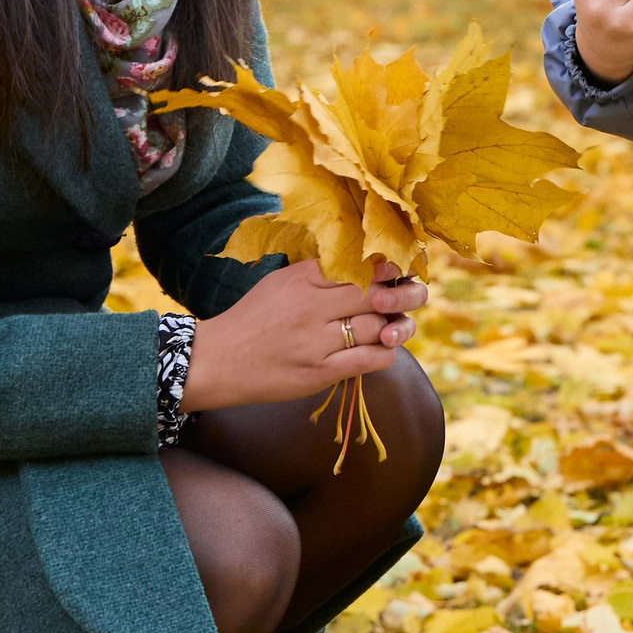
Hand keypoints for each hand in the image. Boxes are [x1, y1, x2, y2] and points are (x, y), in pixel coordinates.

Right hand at [180, 258, 426, 411]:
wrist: (216, 362)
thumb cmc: (251, 319)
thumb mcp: (278, 283)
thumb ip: (316, 271)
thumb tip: (361, 260)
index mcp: (301, 280)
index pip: (357, 266)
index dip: (388, 267)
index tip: (399, 269)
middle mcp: (310, 308)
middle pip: (375, 295)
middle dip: (403, 294)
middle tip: (415, 293)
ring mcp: (316, 342)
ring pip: (376, 327)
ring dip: (397, 325)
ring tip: (399, 324)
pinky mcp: (319, 373)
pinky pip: (368, 360)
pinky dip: (387, 352)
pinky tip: (387, 347)